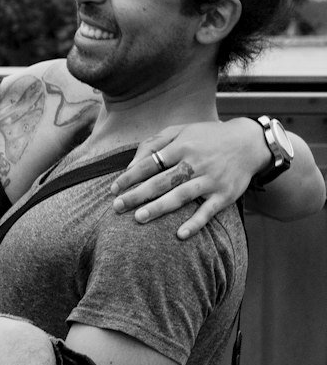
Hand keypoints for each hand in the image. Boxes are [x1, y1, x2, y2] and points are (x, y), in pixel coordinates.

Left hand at [110, 120, 262, 238]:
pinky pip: (208, 210)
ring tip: (138, 218)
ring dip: (159, 207)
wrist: (249, 142)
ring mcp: (210, 179)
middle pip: (161, 181)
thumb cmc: (208, 137)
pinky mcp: (224, 194)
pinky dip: (195, 223)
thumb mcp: (182, 130)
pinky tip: (180, 234)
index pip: (150, 163)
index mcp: (182, 146)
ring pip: (181, 195)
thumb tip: (132, 165)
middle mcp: (195, 162)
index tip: (114, 189)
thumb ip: (155, 143)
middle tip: (117, 207)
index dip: (130, 177)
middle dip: (137, 194)